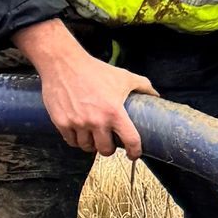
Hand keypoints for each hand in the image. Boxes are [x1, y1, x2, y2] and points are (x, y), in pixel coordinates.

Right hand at [15, 20, 153, 157]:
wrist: (63, 63)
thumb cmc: (95, 70)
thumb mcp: (123, 76)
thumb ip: (143, 86)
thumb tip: (156, 95)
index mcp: (114, 112)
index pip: (130, 141)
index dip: (135, 152)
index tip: (133, 154)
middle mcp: (96, 121)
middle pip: (106, 150)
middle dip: (109, 148)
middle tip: (108, 142)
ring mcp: (78, 123)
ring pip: (87, 147)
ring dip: (91, 144)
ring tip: (93, 136)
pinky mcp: (61, 122)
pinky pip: (71, 142)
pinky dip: (76, 140)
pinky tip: (80, 133)